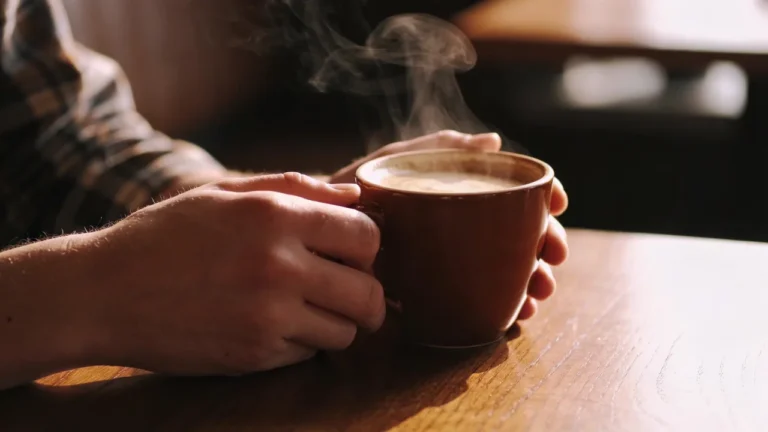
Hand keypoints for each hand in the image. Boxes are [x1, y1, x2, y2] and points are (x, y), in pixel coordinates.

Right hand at [91, 173, 384, 375]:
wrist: (103, 293)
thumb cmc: (165, 235)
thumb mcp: (224, 194)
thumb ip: (295, 187)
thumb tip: (355, 195)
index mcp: (275, 216)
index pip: (367, 236)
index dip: (367, 246)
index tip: (351, 252)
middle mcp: (279, 267)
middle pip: (369, 293)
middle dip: (365, 292)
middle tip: (346, 289)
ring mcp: (268, 317)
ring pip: (346, 332)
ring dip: (337, 321)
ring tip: (308, 307)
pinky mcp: (253, 355)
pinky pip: (308, 353)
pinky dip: (302, 341)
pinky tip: (272, 323)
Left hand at [330, 130, 568, 320]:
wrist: (311, 232)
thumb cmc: (353, 191)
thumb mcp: (393, 163)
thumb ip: (436, 148)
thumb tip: (493, 141)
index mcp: (458, 193)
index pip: (513, 192)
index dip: (542, 197)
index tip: (558, 204)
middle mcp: (462, 226)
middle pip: (519, 234)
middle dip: (545, 247)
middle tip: (552, 261)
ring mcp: (451, 259)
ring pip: (506, 269)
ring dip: (530, 280)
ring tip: (538, 294)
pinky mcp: (434, 291)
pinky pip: (475, 297)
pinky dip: (500, 304)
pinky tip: (512, 313)